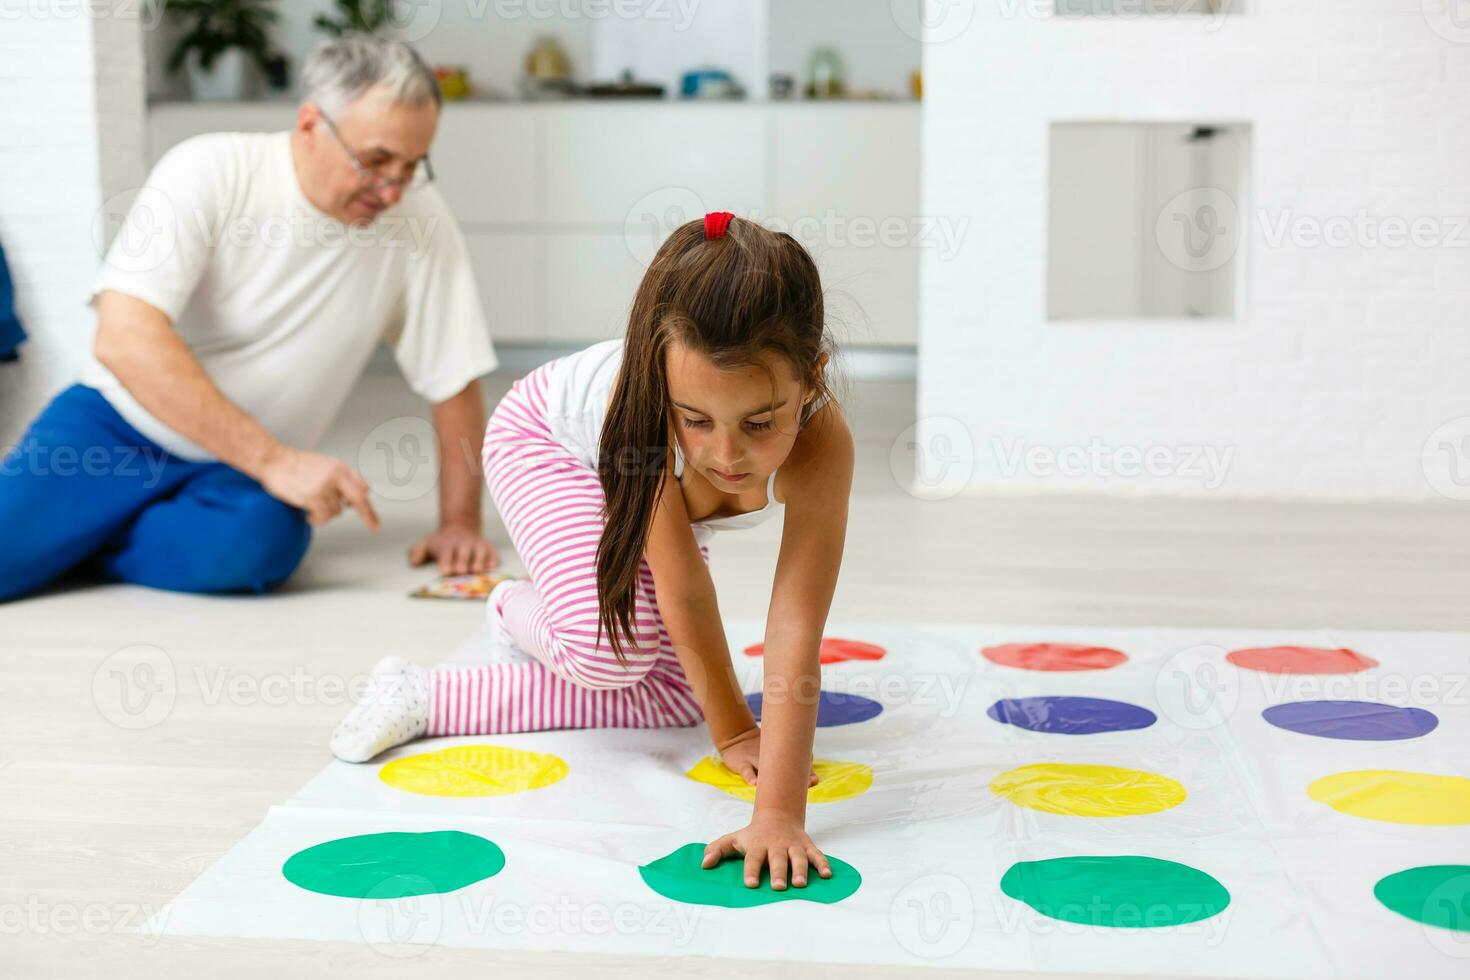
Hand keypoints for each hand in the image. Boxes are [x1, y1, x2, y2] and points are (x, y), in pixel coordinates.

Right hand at [258, 445, 379, 529]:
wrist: (273, 459)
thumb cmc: (295, 464)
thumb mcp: (323, 465)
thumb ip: (339, 478)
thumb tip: (357, 494)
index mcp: (339, 467)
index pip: (361, 485)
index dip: (366, 499)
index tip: (373, 511)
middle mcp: (335, 475)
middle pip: (359, 498)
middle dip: (369, 514)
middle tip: (375, 527)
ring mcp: (324, 486)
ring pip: (336, 511)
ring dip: (325, 514)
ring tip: (312, 508)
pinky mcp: (312, 496)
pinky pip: (323, 516)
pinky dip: (317, 519)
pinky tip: (309, 515)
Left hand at [408, 524, 499, 574]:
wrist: (460, 529)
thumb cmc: (442, 543)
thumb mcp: (426, 544)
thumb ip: (417, 552)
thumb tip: (413, 562)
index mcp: (448, 546)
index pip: (446, 553)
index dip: (445, 561)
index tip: (445, 570)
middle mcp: (463, 544)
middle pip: (463, 553)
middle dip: (462, 562)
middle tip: (460, 571)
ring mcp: (477, 546)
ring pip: (479, 552)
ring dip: (479, 560)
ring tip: (477, 570)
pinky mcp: (490, 548)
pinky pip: (493, 554)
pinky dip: (493, 560)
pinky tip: (491, 567)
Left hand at [702, 809, 831, 889]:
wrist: (777, 815)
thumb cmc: (753, 834)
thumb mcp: (734, 839)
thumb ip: (718, 849)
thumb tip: (703, 864)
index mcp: (758, 846)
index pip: (753, 859)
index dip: (751, 871)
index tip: (749, 884)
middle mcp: (776, 846)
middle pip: (777, 860)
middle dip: (778, 872)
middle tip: (778, 886)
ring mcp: (793, 846)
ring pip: (798, 858)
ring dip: (800, 870)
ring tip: (800, 884)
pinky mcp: (807, 846)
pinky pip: (816, 855)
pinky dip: (822, 863)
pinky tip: (827, 875)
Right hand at [719, 733, 818, 788]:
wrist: (736, 738)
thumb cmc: (760, 751)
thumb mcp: (774, 752)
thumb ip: (791, 763)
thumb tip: (813, 781)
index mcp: (779, 752)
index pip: (795, 760)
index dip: (807, 770)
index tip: (814, 780)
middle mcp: (770, 754)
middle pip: (786, 766)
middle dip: (799, 774)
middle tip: (810, 783)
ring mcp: (756, 758)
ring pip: (768, 769)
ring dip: (777, 778)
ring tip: (786, 787)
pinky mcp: (743, 762)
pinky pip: (747, 771)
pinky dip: (751, 777)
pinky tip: (755, 784)